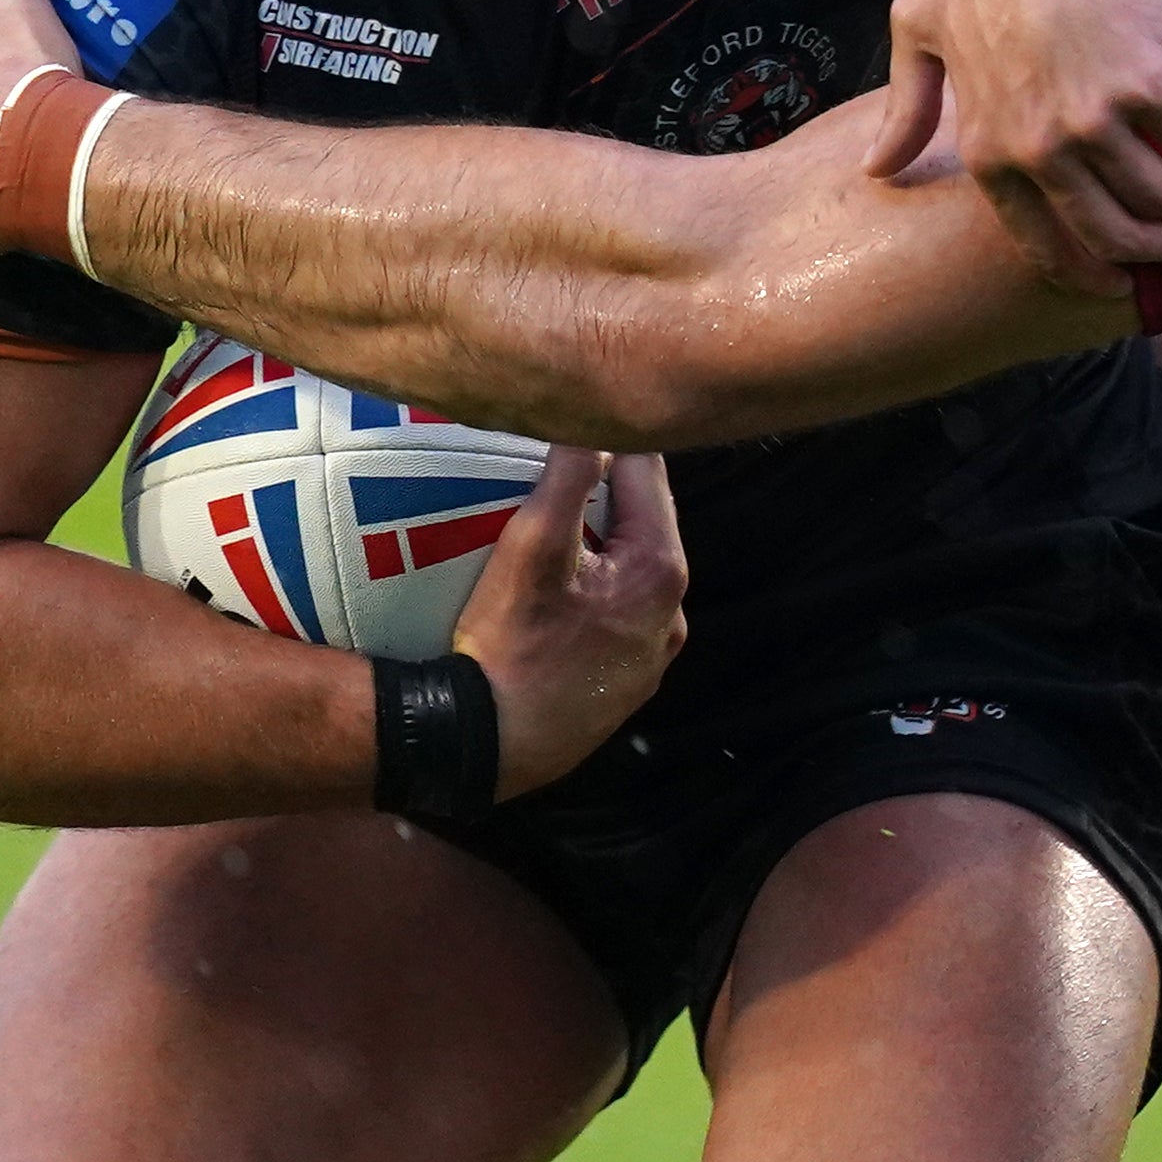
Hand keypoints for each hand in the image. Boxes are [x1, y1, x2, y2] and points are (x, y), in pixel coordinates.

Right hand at [450, 448, 686, 796]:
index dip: (611, 439)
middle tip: (560, 464)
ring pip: (630, 569)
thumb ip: (569, 476)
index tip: (578, 416)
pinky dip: (594, 589)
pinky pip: (617, 613)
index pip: (647, 473)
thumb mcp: (532, 547)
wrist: (489, 745)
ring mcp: (653, 653)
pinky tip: (557, 590)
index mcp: (661, 568)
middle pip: (643, 523)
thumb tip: (593, 422)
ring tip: (553, 523)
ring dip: (600, 542)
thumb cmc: (510, 645)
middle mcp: (672, 611)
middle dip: (608, 492)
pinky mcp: (626, 681)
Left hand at [867, 0, 1161, 295]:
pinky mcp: (1146, 90)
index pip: (1037, 237)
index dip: (1080, 269)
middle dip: (1145, 253)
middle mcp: (1036, 146)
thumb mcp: (922, 26)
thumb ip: (907, 103)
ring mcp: (1092, 122)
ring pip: (1153, 204)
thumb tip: (876, 168)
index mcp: (985, 144)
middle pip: (1104, 233)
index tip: (1110, 280)